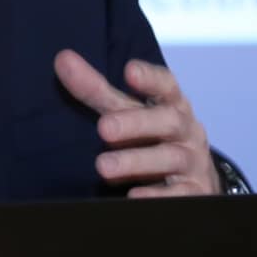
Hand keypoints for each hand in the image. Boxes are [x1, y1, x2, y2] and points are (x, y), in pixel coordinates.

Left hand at [53, 50, 218, 196]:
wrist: (192, 181)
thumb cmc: (152, 137)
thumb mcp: (128, 112)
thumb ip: (97, 90)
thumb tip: (62, 59)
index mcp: (172, 105)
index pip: (166, 85)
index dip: (150, 78)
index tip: (129, 70)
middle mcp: (186, 130)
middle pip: (168, 120)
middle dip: (136, 123)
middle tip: (103, 128)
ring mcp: (192, 162)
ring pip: (170, 158)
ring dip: (135, 161)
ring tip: (103, 167)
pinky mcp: (194, 193)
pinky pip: (179, 196)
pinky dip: (157, 197)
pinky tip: (133, 197)